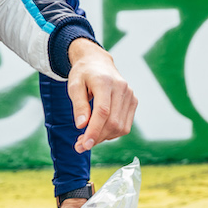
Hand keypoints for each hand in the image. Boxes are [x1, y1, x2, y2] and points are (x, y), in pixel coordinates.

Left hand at [66, 38, 135, 152]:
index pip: (102, 111)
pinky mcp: (133, 101)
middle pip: (112, 122)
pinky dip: (112, 133)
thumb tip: (81, 126)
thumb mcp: (74, 85)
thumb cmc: (83, 74)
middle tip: (79, 145)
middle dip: (96, 137)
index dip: (94, 130)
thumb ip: (78, 105)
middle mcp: (121, 88)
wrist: (97, 62)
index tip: (84, 145)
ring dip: (104, 137)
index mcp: (105, 82)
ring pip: (120, 127)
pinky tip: (99, 130)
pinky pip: (125, 125)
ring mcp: (130, 95)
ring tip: (87, 138)